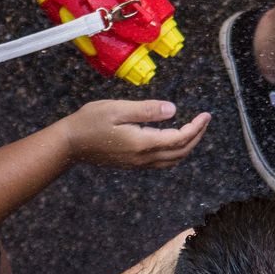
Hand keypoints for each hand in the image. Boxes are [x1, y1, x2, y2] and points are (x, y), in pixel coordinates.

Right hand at [61, 100, 209, 168]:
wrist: (68, 145)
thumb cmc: (89, 122)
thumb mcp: (117, 109)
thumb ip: (146, 110)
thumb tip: (173, 110)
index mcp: (142, 143)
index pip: (179, 138)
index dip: (196, 127)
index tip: (206, 115)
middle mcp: (143, 157)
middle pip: (180, 152)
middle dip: (197, 136)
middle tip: (204, 120)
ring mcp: (137, 164)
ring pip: (172, 160)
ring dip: (187, 146)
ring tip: (194, 129)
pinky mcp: (132, 164)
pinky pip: (161, 162)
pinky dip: (175, 152)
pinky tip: (174, 139)